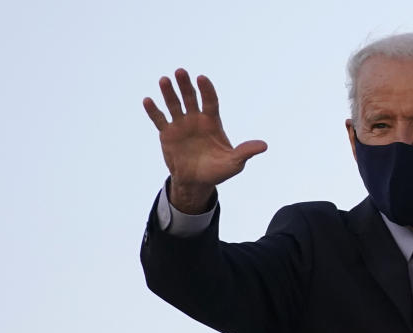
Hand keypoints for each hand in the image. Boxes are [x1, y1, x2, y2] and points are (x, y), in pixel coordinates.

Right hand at [143, 69, 266, 212]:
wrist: (197, 181)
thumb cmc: (218, 170)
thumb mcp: (234, 163)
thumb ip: (245, 152)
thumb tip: (264, 146)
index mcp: (212, 122)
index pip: (210, 101)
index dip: (206, 90)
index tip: (202, 78)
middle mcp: (195, 119)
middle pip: (190, 97)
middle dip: (186, 85)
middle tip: (181, 72)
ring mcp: (180, 125)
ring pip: (174, 105)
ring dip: (169, 93)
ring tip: (164, 80)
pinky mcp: (167, 134)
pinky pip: (159, 119)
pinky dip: (153, 111)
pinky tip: (148, 100)